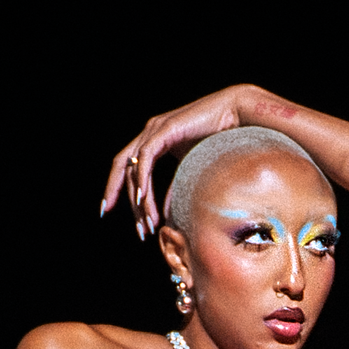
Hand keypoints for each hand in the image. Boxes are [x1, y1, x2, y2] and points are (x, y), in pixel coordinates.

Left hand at [100, 86, 263, 238]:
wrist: (235, 116)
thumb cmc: (219, 140)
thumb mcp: (190, 172)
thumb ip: (175, 189)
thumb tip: (165, 216)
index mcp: (153, 141)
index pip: (127, 168)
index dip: (116, 189)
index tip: (113, 211)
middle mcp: (150, 132)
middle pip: (125, 170)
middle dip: (128, 203)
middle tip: (139, 232)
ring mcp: (155, 129)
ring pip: (134, 167)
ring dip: (140, 200)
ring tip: (148, 224)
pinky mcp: (165, 128)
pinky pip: (146, 157)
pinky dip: (143, 179)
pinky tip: (143, 199)